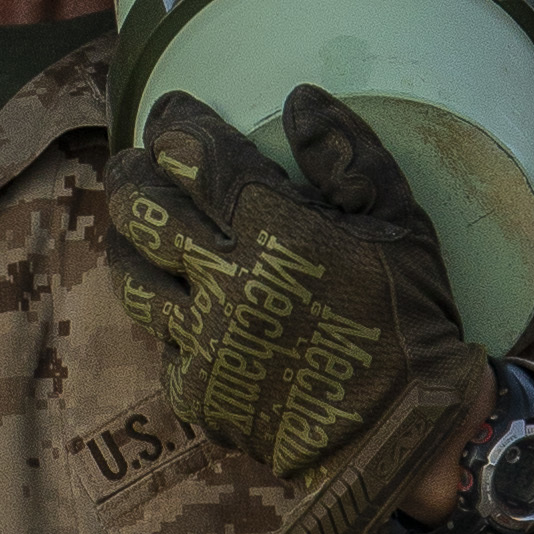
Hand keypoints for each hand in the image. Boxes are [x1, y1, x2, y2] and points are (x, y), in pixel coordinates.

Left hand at [105, 87, 487, 533]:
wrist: (404, 436)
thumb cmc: (409, 321)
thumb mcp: (402, 225)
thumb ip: (350, 156)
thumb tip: (300, 98)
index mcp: (279, 232)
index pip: (197, 156)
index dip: (174, 124)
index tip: (168, 112)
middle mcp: (228, 282)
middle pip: (143, 206)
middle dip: (130, 171)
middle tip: (132, 159)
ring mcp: (204, 340)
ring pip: (130, 272)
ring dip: (123, 236)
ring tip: (130, 220)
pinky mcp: (195, 389)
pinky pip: (156, 337)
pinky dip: (159, 309)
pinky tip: (169, 295)